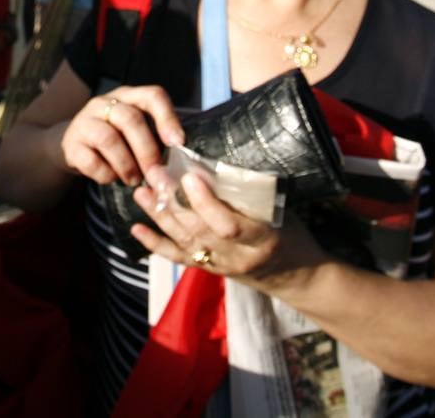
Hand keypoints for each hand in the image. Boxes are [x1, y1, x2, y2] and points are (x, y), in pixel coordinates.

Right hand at [54, 86, 183, 186]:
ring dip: (127, 164)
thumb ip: (156, 138)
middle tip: (156, 173)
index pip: (152, 95)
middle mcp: (104, 103)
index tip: (178, 143)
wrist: (75, 146)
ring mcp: (84, 121)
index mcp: (128, 97)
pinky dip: (105, 174)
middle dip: (147, 150)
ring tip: (134, 180)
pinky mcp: (71, 144)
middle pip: (130, 119)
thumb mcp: (135, 131)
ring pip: (109, 138)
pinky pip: (90, 160)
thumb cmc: (116, 140)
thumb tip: (182, 161)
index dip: (167, 118)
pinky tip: (111, 178)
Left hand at [128, 171, 324, 289]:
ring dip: (159, 215)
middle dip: (173, 201)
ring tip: (141, 191)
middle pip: (199, 230)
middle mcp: (238, 256)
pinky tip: (135, 228)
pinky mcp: (209, 270)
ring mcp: (221, 265)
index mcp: (263, 238)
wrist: (298, 276)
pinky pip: (178, 258)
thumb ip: (253, 193)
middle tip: (155, 173)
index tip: (189, 175)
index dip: (205, 202)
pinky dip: (154, 243)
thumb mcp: (282, 211)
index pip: (228, 224)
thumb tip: (217, 159)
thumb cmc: (293, 233)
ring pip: (184, 241)